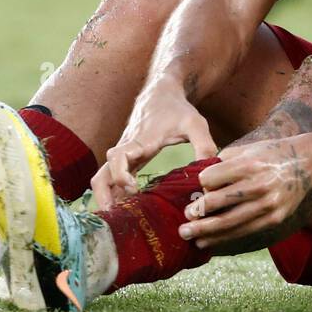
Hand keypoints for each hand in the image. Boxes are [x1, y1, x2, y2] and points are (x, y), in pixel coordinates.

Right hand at [93, 79, 218, 207]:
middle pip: (102, 173)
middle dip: (103, 195)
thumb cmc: (177, 109)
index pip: (118, 158)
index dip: (120, 175)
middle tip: (113, 215)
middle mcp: (126, 149)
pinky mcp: (126, 158)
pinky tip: (121, 209)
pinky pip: (111, 176)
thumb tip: (209, 173)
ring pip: (102, 176)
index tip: (132, 188)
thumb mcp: (195, 124)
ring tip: (114, 218)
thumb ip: (205, 146)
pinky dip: (112, 192)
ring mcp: (124, 154)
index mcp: (140, 141)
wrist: (160, 92)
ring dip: (104, 196)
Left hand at [178, 135, 311, 251]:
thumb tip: (200, 181)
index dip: (202, 183)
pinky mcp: (274, 219)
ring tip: (188, 235)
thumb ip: (224, 162)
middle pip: (217, 203)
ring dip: (205, 231)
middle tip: (183, 218)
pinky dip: (224, 238)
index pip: (211, 179)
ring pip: (229, 222)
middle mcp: (257, 185)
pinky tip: (209, 242)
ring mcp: (267, 204)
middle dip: (196, 213)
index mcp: (248, 164)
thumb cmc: (272, 153)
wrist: (308, 164)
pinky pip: (243, 231)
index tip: (202, 186)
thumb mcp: (248, 148)